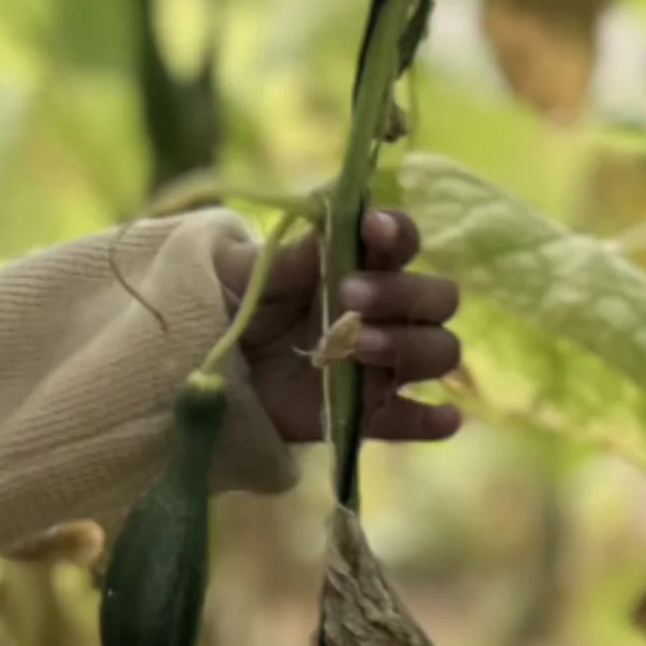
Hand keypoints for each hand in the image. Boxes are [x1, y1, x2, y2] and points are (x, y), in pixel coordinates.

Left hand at [241, 207, 464, 448]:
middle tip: (349, 295)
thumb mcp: (243, 271)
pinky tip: (442, 418)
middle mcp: (382, 311)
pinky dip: (431, 420)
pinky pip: (411, 419)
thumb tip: (330, 225)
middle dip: (402, 293)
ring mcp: (379, 362)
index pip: (400, 242)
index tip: (373, 228)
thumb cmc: (230, 300)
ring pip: (436, 350)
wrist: (202, 360)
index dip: (397, 233)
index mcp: (356, 265)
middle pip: (436, 298)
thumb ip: (289, 256)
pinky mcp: (366, 410)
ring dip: (408, 346)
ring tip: (357, 346)